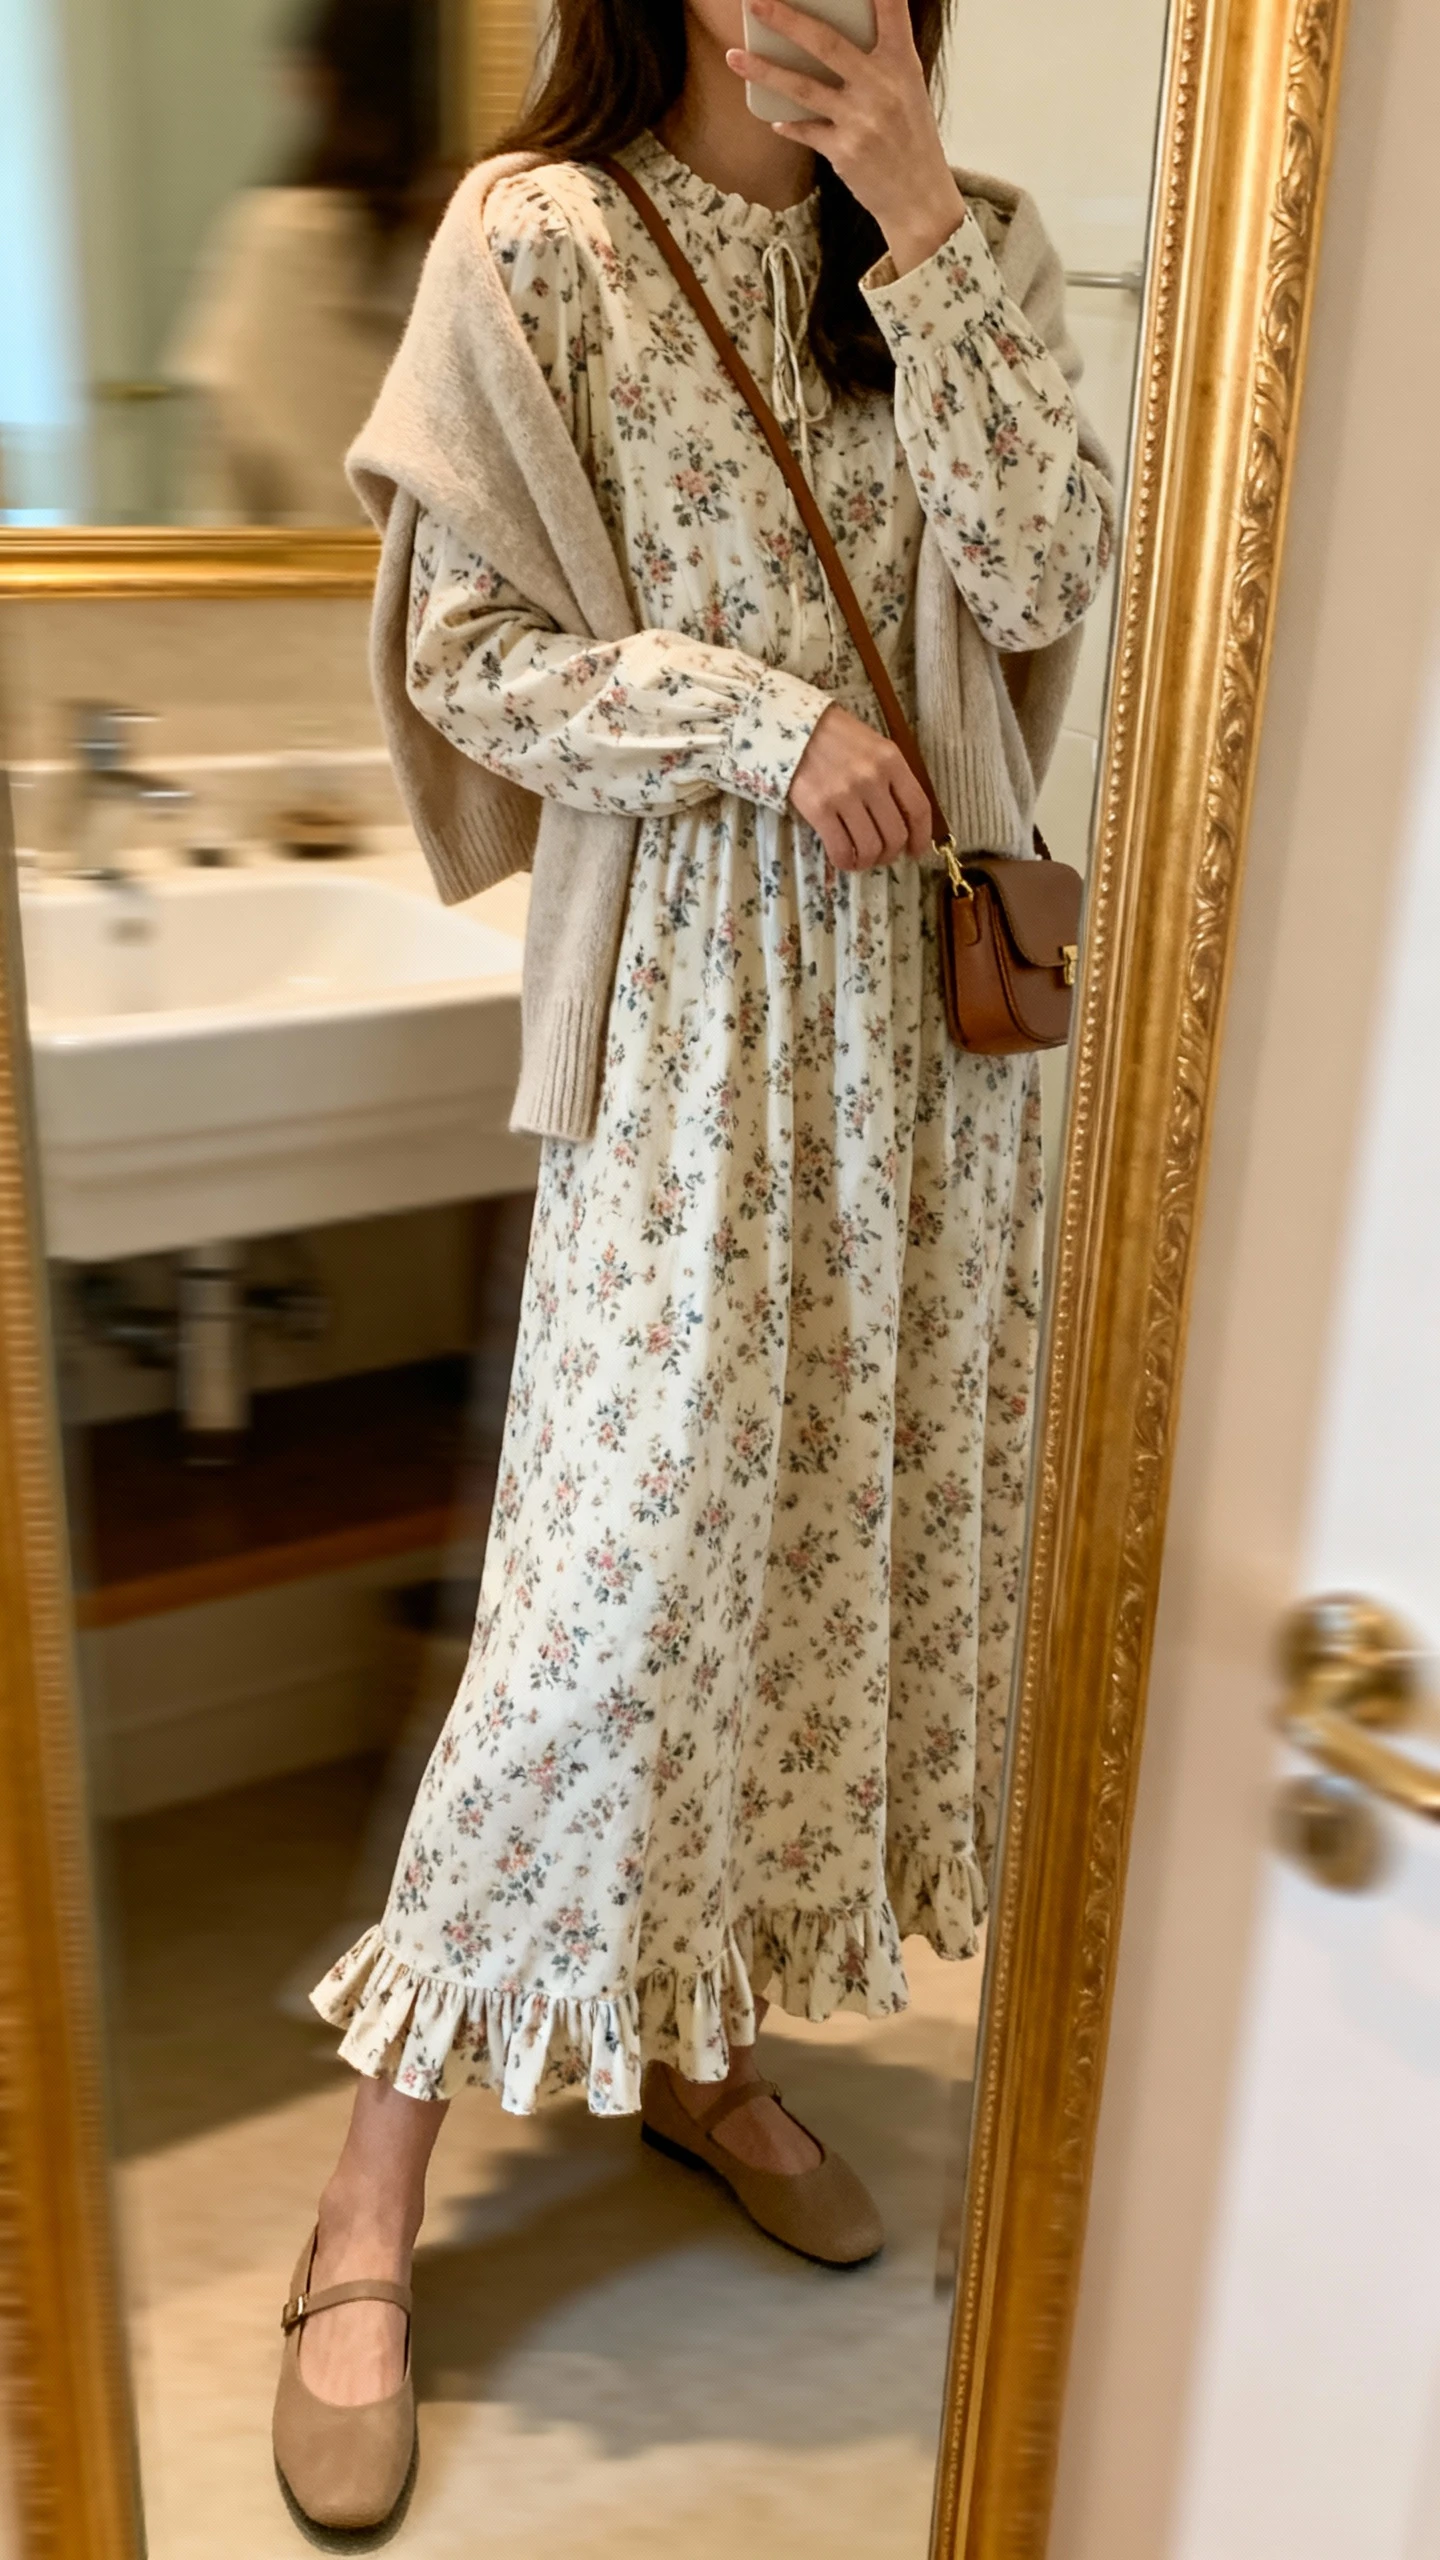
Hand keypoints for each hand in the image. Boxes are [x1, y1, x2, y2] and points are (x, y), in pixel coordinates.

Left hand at [725, 0, 966, 274]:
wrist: (920, 199)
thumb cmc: (911, 138)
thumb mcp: (908, 90)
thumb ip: (878, 61)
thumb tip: (828, 39)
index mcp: (902, 63)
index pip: (891, 11)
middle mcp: (882, 86)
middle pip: (826, 43)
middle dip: (786, 19)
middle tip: (755, 2)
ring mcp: (861, 119)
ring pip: (802, 87)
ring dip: (764, 70)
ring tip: (734, 56)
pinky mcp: (844, 150)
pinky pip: (805, 130)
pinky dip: (789, 123)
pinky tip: (775, 119)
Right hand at [788, 704, 933, 869]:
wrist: (789, 728)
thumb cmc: (834, 738)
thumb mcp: (872, 746)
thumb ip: (890, 778)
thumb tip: (902, 819)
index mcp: (890, 760)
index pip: (918, 807)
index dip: (921, 837)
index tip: (915, 850)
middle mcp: (872, 778)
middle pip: (896, 834)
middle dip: (892, 854)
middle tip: (883, 856)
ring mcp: (845, 794)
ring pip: (871, 847)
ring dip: (869, 861)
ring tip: (862, 859)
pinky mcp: (820, 808)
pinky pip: (841, 849)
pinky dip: (846, 862)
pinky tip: (844, 859)